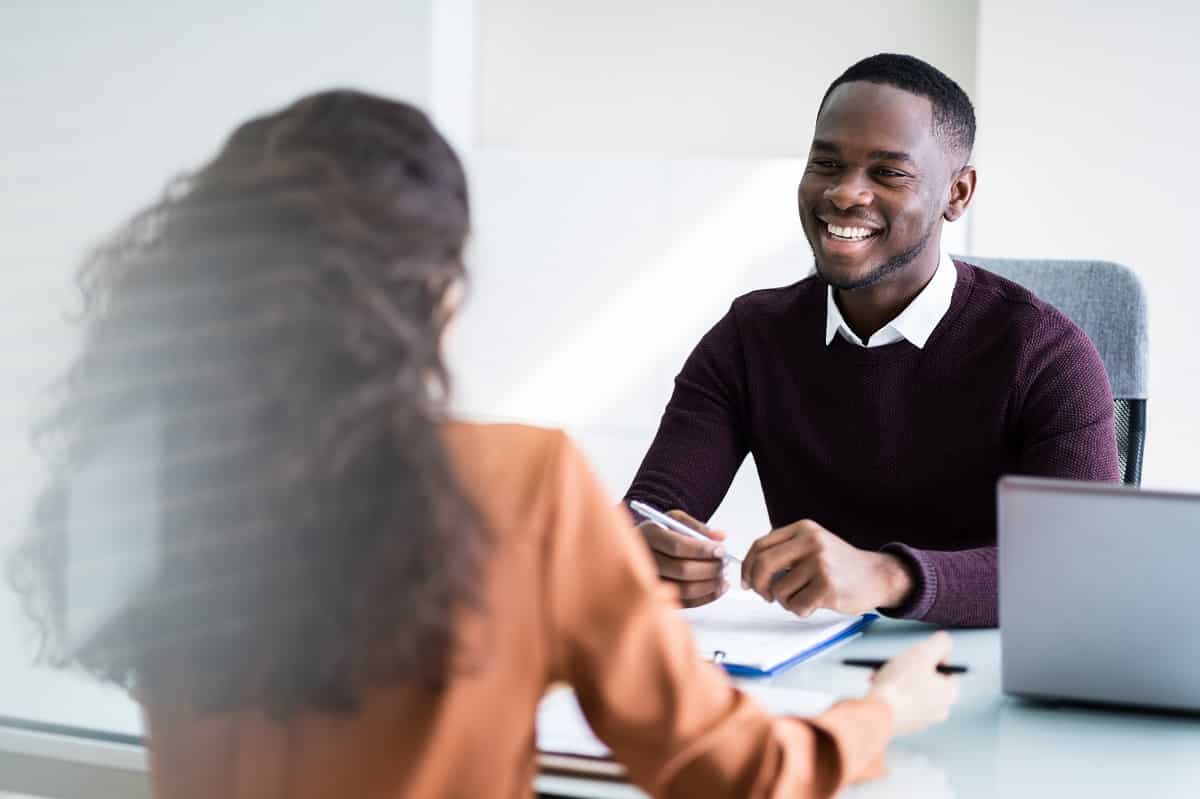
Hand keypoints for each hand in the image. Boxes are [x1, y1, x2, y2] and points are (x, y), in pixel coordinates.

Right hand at [636, 509, 728, 607]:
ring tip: (722, 576)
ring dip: (710, 585)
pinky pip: (686, 602)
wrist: (642, 547)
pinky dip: (706, 597)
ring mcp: (650, 581)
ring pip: (685, 589)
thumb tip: (720, 537)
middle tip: (724, 563)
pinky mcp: (659, 596)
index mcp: (650, 534)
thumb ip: (697, 526)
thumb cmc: (660, 532)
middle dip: (710, 568)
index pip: (678, 546)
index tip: (720, 550)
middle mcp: (645, 559)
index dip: (702, 550)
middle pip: (682, 570)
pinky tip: (717, 588)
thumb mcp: (675, 520)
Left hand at [740, 519, 911, 615]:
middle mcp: (811, 542)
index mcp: (803, 529)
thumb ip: (785, 552)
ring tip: (803, 597)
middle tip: (765, 595)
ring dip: (785, 601)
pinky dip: (800, 610)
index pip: (760, 545)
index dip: (747, 566)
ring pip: (779, 590)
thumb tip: (749, 571)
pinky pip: (797, 605)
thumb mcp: (813, 546)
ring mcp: (820, 563)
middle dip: (758, 585)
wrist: (877, 576)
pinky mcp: (828, 586)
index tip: (747, 581)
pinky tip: (815, 604)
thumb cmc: (840, 565)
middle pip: (763, 564)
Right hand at [866, 632, 960, 734]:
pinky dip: (890, 692)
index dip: (928, 656)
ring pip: (911, 689)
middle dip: (908, 667)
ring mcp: (922, 719)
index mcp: (949, 693)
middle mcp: (940, 709)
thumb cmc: (900, 684)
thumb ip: (941, 643)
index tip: (914, 655)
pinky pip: (900, 701)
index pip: (945, 666)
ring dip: (896, 678)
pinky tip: (877, 686)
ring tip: (881, 674)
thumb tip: (945, 641)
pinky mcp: (904, 724)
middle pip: (926, 677)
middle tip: (894, 662)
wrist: (877, 714)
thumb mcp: (923, 653)